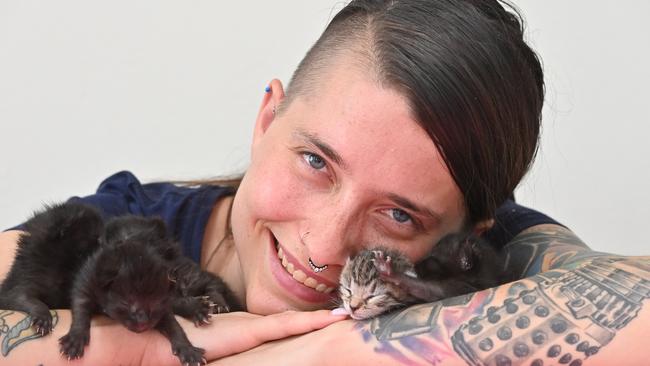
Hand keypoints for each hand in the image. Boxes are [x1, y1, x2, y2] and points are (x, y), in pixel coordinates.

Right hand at [143, 310, 346, 364]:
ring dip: (322, 321)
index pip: (283, 327)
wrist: (166, 343)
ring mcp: (254, 325)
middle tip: (347, 317)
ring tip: (347, 317)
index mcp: (249, 331)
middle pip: (294, 324)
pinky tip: (332, 320)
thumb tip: (231, 353)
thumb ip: (232, 350)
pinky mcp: (252, 329)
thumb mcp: (219, 352)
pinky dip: (311, 322)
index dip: (306, 324)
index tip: (329, 322)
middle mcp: (255, 325)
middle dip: (320, 321)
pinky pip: (287, 325)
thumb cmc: (187, 348)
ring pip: (296, 322)